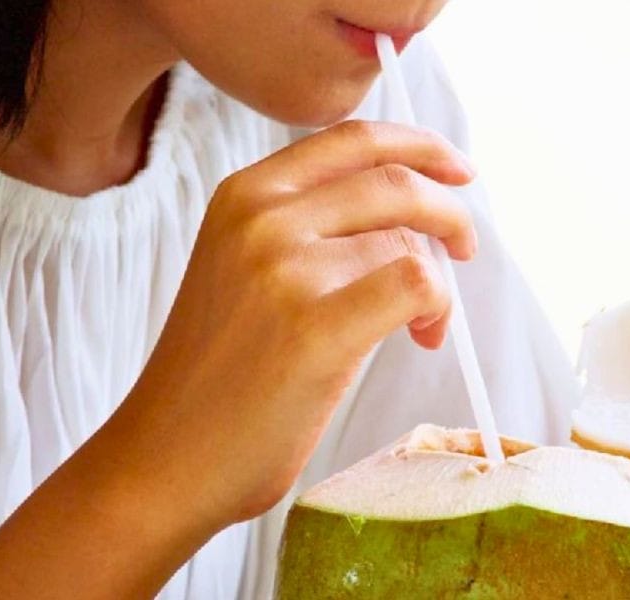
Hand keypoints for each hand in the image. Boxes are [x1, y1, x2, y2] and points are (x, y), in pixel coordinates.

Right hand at [128, 120, 476, 528]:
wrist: (164, 457)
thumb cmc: (217, 375)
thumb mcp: (242, 270)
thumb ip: (307, 229)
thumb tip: (409, 220)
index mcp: (242, 195)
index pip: (352, 138)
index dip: (418, 147)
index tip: (456, 170)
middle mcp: (260, 217)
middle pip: (395, 181)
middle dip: (450, 214)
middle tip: (465, 251)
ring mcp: (283, 268)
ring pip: (410, 240)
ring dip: (439, 281)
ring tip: (424, 326)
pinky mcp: (313, 328)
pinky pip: (415, 285)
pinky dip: (438, 306)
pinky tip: (422, 336)